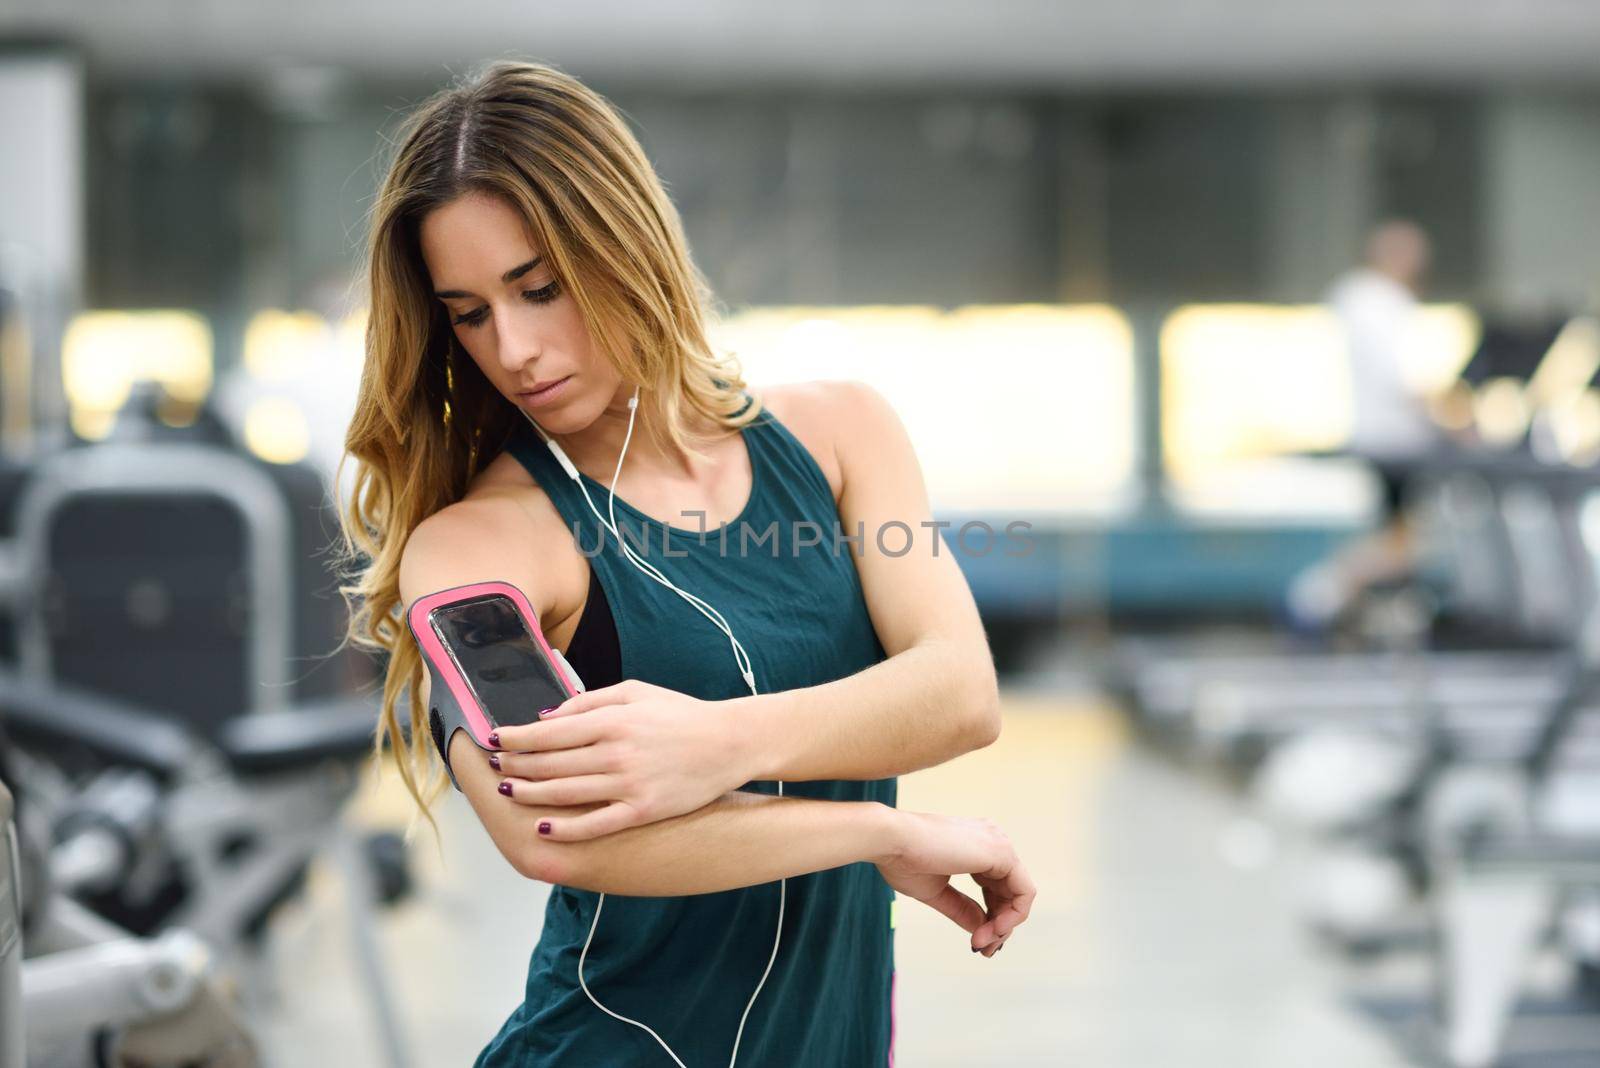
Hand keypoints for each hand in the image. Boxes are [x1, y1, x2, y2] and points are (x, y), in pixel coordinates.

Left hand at [485, 679, 752, 840]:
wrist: (728, 743)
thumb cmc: (681, 714)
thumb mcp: (635, 692)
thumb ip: (589, 702)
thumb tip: (547, 717)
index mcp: (612, 720)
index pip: (549, 732)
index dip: (516, 738)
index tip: (494, 740)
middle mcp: (616, 753)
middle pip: (551, 763)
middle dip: (516, 766)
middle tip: (495, 768)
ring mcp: (629, 784)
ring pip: (565, 793)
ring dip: (530, 794)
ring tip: (509, 792)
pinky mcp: (643, 811)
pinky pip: (596, 824)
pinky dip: (566, 828)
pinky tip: (544, 827)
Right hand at [876, 809, 1034, 958]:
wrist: (890, 840)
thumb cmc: (902, 859)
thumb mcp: (937, 892)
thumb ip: (963, 909)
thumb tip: (982, 930)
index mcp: (976, 846)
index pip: (996, 888)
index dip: (990, 917)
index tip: (975, 942)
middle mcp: (992, 841)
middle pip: (1010, 893)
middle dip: (998, 926)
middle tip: (981, 948)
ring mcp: (998, 844)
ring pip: (1019, 894)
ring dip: (1003, 925)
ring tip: (981, 942)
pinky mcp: (1002, 853)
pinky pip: (1023, 892)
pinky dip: (1012, 917)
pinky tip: (991, 930)